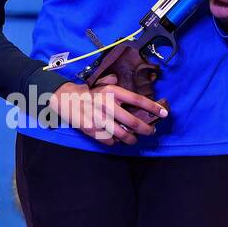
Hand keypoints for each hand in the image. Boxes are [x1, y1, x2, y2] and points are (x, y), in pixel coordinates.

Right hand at [51, 77, 166, 145]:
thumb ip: (114, 83)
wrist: (63, 97)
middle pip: (133, 122)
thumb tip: (127, 86)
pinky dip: (114, 143)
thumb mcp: (101, 83)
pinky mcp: (90, 128)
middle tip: (150, 131)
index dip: (152, 107)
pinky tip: (115, 140)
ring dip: (131, 139)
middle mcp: (106, 103)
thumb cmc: (87, 91)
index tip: (165, 113)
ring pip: (122, 134)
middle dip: (146, 129)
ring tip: (133, 140)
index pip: (137, 100)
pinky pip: (108, 140)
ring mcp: (98, 117)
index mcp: (111, 91)